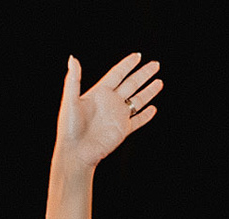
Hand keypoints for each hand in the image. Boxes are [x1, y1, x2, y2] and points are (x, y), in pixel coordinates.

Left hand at [54, 53, 160, 174]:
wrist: (76, 152)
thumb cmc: (69, 128)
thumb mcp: (70, 100)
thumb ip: (73, 79)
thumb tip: (73, 59)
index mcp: (99, 93)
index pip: (117, 74)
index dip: (127, 65)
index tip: (138, 56)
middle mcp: (110, 103)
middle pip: (131, 84)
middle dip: (143, 74)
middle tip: (155, 65)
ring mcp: (117, 116)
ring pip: (137, 101)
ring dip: (148, 92)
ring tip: (159, 82)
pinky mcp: (122, 130)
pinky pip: (137, 121)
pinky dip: (145, 115)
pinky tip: (153, 109)